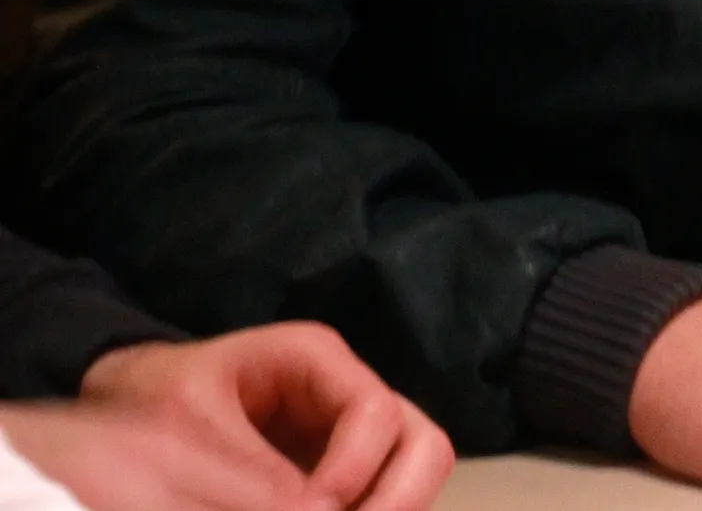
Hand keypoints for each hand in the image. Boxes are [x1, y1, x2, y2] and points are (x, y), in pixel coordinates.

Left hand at [56, 325, 451, 510]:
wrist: (121, 415)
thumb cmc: (156, 403)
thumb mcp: (194, 430)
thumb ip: (251, 480)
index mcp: (317, 363)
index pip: (377, 413)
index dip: (351, 472)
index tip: (311, 510)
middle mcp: (348, 401)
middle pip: (423, 446)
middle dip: (397, 502)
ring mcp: (348, 447)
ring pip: (414, 482)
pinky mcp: (334, 488)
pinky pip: (379, 507)